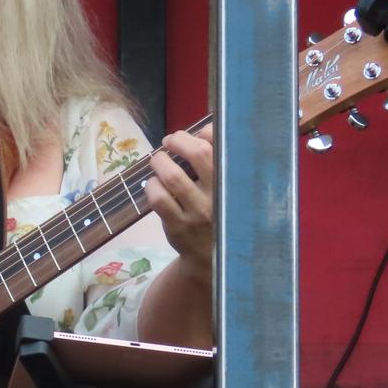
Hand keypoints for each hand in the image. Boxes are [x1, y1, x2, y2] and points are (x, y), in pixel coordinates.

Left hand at [144, 124, 213, 280]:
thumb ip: (218, 159)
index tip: (195, 135)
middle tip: (170, 142)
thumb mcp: (227, 189)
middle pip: (200, 155)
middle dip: (179, 141)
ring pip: (174, 177)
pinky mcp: (179, 227)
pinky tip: (153, 184)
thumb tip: (204, 129)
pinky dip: (151, 185)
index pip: (225, 146)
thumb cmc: (218, 212)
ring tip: (158, 160)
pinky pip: (158, 199)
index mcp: (235, 182)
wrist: (212, 258)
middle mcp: (221, 196)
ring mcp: (200, 213)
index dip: (206, 133)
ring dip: (160, 162)